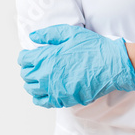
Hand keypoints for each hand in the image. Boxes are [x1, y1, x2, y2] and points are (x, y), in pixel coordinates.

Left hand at [17, 24, 134, 107]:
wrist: (111, 65)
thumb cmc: (92, 47)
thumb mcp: (70, 33)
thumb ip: (49, 34)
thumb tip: (33, 37)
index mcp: (47, 57)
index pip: (24, 59)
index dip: (25, 56)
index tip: (30, 54)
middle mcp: (46, 75)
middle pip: (25, 75)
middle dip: (27, 69)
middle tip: (34, 64)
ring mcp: (54, 89)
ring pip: (31, 89)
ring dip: (31, 83)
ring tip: (38, 77)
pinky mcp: (63, 99)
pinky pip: (42, 102)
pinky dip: (39, 97)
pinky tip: (44, 90)